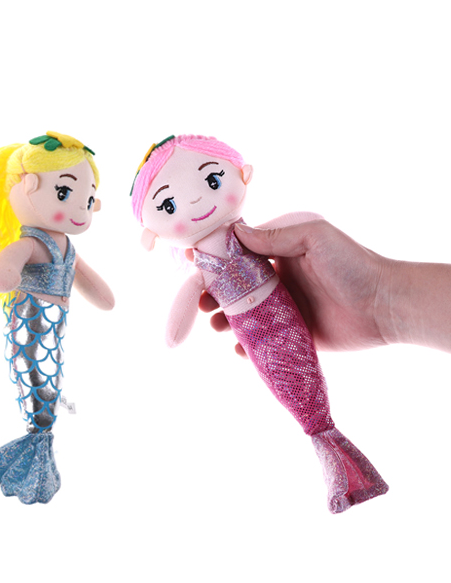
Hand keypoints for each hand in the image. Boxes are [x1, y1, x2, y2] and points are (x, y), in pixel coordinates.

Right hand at [200, 219, 392, 354]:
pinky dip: (247, 348)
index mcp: (281, 255)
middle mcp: (279, 282)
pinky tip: (240, 349)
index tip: (195, 266)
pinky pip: (262, 343)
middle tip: (203, 303)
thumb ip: (275, 236)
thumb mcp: (314, 238)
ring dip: (226, 321)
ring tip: (217, 326)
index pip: (240, 257)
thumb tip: (235, 233)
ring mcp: (285, 310)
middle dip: (214, 295)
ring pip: (244, 317)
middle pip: (235, 289)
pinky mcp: (293, 336)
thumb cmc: (355, 264)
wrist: (387, 305)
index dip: (216, 262)